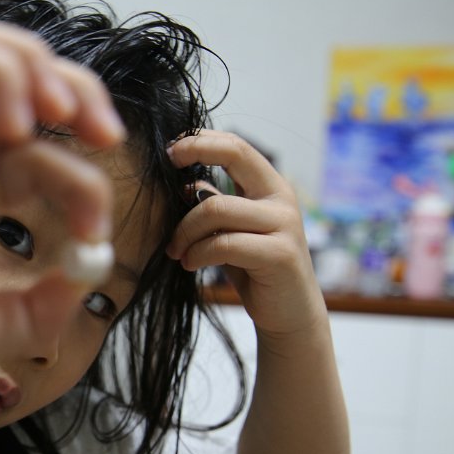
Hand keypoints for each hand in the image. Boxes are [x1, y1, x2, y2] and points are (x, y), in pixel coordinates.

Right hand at [0, 18, 123, 371]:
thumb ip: (40, 310)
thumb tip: (84, 281)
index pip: (43, 156)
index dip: (85, 185)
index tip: (93, 238)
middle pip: (25, 87)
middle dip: (80, 98)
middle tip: (105, 138)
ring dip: (42, 70)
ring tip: (65, 112)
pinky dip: (3, 72)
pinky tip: (19, 123)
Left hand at [165, 130, 325, 337]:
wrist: (289, 313)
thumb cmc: (254, 269)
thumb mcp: (230, 232)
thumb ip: (215, 206)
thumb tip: (187, 183)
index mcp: (270, 187)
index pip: (237, 145)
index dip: (201, 140)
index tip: (170, 150)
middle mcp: (281, 199)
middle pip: (235, 156)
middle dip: (194, 154)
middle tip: (164, 174)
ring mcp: (284, 225)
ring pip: (216, 208)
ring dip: (185, 230)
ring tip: (177, 250)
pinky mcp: (279, 255)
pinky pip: (223, 244)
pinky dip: (197, 253)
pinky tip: (189, 264)